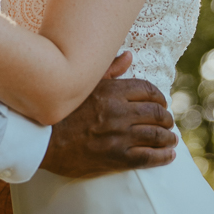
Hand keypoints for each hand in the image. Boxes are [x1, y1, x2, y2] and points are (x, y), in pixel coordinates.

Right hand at [40, 52, 176, 178]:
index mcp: (112, 91)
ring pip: (156, 134)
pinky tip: (168, 155)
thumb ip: (109, 70)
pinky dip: (163, 156)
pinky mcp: (116, 157)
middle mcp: (119, 112)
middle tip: (167, 122)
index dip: (159, 98)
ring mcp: (119, 136)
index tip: (161, 103)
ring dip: (168, 137)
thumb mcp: (85, 85)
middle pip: (156, 113)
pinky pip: (148, 156)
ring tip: (171, 139)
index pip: (148, 90)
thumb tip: (129, 55)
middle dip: (166, 118)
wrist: (42, 140)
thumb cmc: (62, 110)